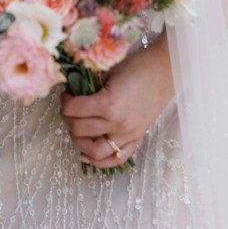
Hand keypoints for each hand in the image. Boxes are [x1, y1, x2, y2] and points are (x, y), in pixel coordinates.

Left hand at [59, 35, 173, 169]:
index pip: (73, 109)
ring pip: (94, 151)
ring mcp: (128, 134)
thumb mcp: (108, 72)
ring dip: (79, 141)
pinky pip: (116, 158)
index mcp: (108, 103)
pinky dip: (99, 161)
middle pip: (79, 130)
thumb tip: (71, 93)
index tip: (65, 95)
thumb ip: (90, 85)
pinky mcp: (136, 139)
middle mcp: (117, 123)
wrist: (163, 71)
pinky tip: (86, 154)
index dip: (64, 101)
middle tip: (67, 109)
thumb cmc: (137, 67)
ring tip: (75, 129)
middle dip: (67, 118)